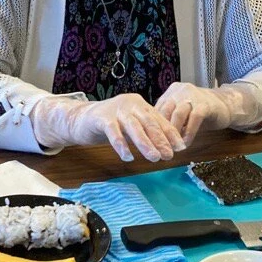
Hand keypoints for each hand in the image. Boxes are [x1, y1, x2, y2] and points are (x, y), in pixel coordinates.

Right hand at [33, 93, 185, 162]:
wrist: (81, 119)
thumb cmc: (110, 124)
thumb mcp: (130, 126)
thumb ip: (145, 132)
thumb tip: (166, 148)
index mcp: (140, 104)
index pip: (158, 119)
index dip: (170, 133)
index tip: (180, 147)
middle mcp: (130, 103)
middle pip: (148, 122)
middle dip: (160, 140)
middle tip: (169, 155)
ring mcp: (115, 109)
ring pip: (134, 127)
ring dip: (145, 143)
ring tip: (154, 158)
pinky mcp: (101, 118)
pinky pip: (113, 132)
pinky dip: (121, 145)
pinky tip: (128, 157)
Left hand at [154, 82, 231, 147]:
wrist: (226, 104)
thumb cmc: (200, 111)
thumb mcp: (182, 113)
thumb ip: (170, 120)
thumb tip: (154, 137)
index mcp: (171, 92)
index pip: (157, 109)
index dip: (154, 126)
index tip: (152, 142)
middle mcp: (179, 91)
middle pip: (165, 111)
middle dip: (162, 131)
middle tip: (161, 147)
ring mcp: (192, 95)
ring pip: (178, 114)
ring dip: (175, 133)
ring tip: (174, 147)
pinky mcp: (205, 104)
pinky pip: (195, 118)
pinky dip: (189, 132)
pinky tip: (187, 143)